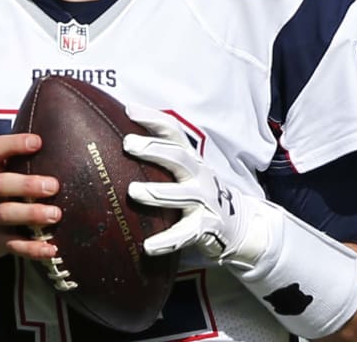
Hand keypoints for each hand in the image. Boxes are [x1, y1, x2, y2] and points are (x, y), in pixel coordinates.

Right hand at [0, 133, 62, 263]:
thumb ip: (15, 157)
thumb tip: (57, 138)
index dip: (14, 144)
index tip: (38, 142)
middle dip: (26, 185)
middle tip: (53, 186)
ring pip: (5, 214)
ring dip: (31, 214)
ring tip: (55, 214)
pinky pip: (12, 245)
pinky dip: (32, 248)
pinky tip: (51, 248)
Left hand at [123, 105, 266, 265]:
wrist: (235, 224)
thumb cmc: (198, 193)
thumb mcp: (186, 171)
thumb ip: (162, 157)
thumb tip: (121, 137)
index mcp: (191, 159)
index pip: (174, 132)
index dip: (153, 119)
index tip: (129, 110)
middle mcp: (200, 176)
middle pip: (179, 157)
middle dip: (154, 149)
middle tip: (128, 144)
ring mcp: (205, 201)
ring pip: (181, 195)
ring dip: (157, 192)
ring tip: (133, 191)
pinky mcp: (206, 226)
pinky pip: (186, 234)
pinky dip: (167, 241)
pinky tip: (148, 246)